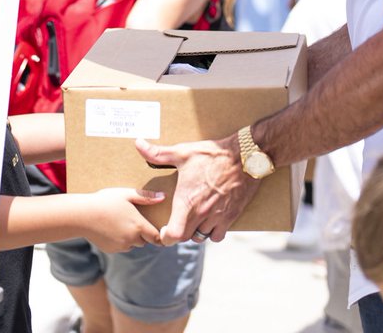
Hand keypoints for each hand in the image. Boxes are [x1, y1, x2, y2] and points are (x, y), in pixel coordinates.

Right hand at [80, 188, 164, 252]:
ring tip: (120, 222)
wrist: (81, 215)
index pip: (156, 237)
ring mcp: (121, 246)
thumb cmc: (105, 201)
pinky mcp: (111, 250)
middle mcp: (132, 239)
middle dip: (142, 233)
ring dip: (131, 237)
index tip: (158, 230)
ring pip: (132, 245)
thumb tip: (163, 197)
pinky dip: (120, 241)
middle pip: (144, 241)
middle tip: (134, 220)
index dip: (158, 235)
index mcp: (138, 226)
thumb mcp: (126, 194)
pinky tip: (111, 228)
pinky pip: (121, 247)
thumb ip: (146, 197)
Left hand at [135, 135, 259, 244]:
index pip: (173, 236)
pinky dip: (213, 232)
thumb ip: (157, 153)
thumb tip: (138, 144)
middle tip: (175, 223)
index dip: (165, 237)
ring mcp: (217, 217)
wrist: (245, 157)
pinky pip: (218, 235)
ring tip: (192, 219)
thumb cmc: (212, 155)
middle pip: (185, 238)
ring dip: (195, 232)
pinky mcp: (231, 216)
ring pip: (201, 236)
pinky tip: (210, 220)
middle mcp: (201, 213)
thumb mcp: (182, 152)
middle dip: (178, 233)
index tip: (163, 230)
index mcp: (187, 202)